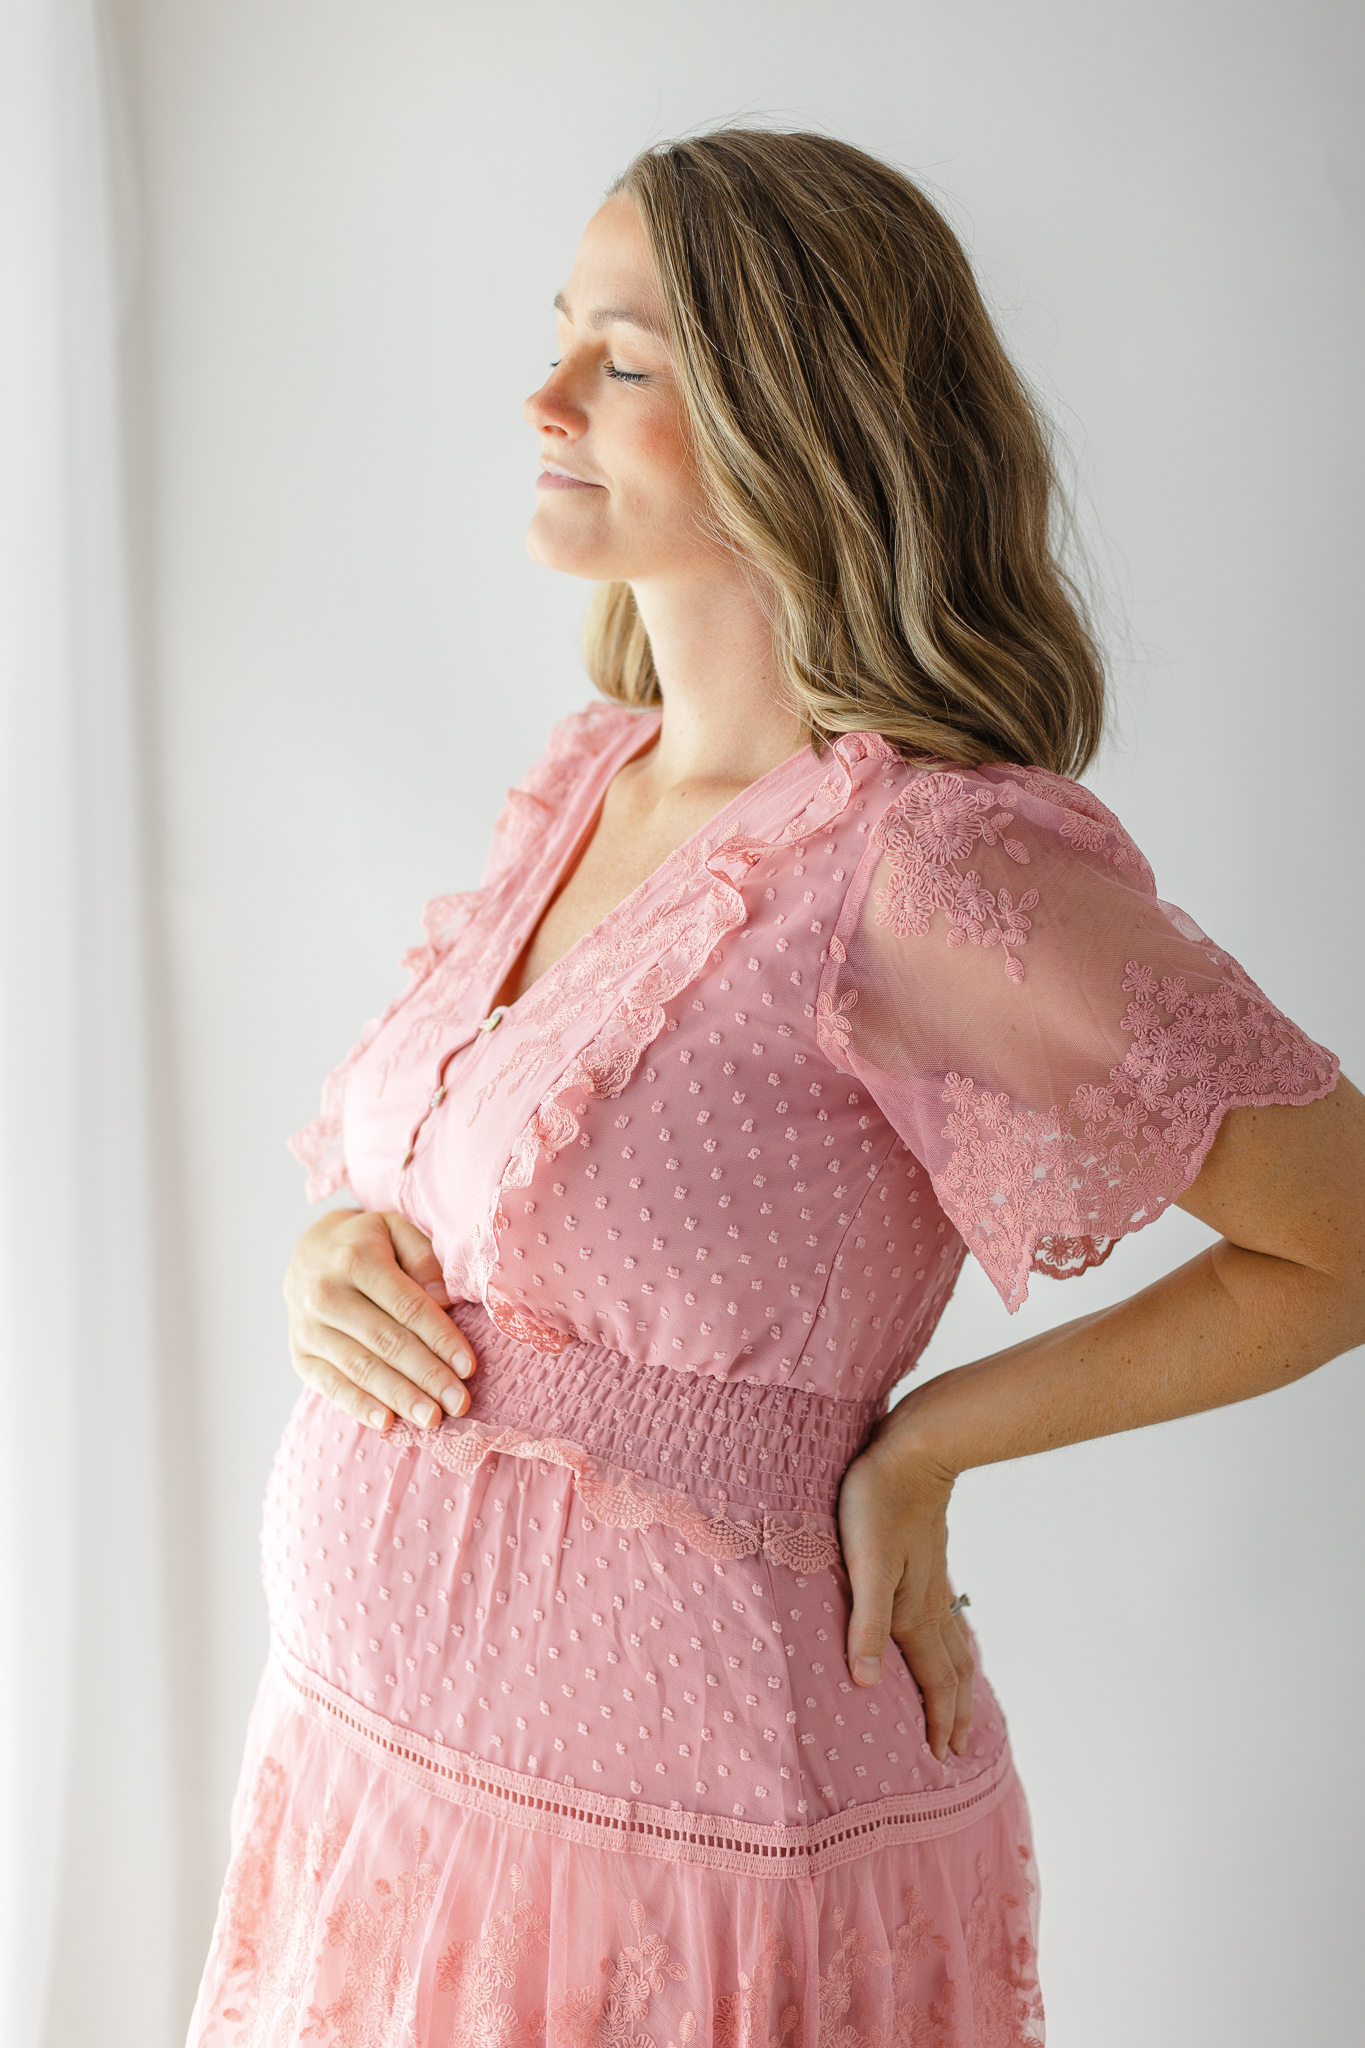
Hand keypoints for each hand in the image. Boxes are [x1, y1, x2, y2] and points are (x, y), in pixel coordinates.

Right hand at [284, 1207, 475, 1431]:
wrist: (309, 1251)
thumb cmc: (367, 1243)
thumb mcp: (397, 1230)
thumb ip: (424, 1257)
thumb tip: (444, 1299)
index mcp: (356, 1258)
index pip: (407, 1307)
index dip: (440, 1339)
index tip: (468, 1367)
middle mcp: (326, 1293)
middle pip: (386, 1342)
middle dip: (427, 1376)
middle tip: (458, 1403)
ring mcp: (308, 1327)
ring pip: (360, 1368)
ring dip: (399, 1397)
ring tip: (431, 1419)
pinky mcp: (299, 1354)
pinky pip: (330, 1385)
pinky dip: (358, 1406)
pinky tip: (387, 1422)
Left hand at [837, 1418, 973, 1762]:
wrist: (912, 1452)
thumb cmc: (877, 1503)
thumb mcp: (863, 1565)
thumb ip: (865, 1624)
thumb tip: (868, 1683)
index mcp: (912, 1613)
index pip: (933, 1681)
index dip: (938, 1720)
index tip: (944, 1756)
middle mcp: (929, 1604)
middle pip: (950, 1671)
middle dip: (954, 1712)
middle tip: (956, 1749)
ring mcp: (932, 1582)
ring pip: (952, 1645)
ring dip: (958, 1683)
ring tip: (961, 1706)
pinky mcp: (927, 1561)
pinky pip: (947, 1618)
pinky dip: (952, 1645)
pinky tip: (945, 1636)